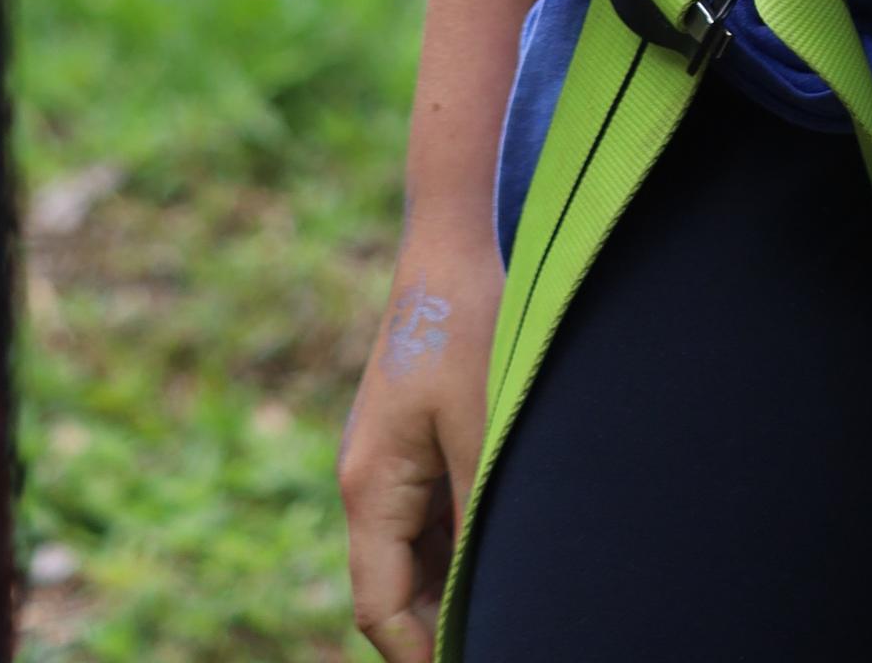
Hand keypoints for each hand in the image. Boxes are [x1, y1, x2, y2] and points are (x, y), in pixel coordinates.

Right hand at [339, 223, 502, 662]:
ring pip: (407, 559)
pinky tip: (496, 545)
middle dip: (434, 624)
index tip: (472, 658)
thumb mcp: (480, 431)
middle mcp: (363, 484)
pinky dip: (451, 544)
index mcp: (369, 488)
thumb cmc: (466, 330)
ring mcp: (382, 465)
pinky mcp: (404, 446)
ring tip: (508, 598)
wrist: (448, 250)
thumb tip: (484, 597)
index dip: (419, 653)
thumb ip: (475, 519)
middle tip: (501, 630)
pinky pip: (421, 519)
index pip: (379, 609)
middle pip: (389, 591)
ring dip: (446, 584)